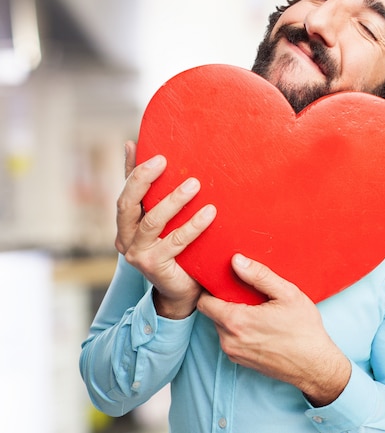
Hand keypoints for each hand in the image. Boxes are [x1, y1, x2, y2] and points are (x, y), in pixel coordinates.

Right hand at [115, 141, 216, 318]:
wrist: (182, 290)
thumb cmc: (174, 247)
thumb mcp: (160, 216)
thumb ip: (147, 186)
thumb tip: (130, 144)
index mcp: (125, 223)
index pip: (125, 193)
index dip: (136, 172)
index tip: (157, 155)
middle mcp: (124, 238)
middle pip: (128, 205)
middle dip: (144, 180)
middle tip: (165, 161)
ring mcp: (137, 254)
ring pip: (153, 222)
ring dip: (174, 201)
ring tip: (195, 184)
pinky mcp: (153, 266)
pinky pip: (175, 242)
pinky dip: (193, 226)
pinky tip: (209, 213)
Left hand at [197, 254, 350, 405]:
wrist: (315, 365)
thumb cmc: (304, 330)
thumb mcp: (287, 294)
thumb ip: (259, 275)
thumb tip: (236, 260)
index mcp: (236, 321)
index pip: (204, 301)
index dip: (212, 288)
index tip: (225, 280)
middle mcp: (229, 340)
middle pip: (213, 312)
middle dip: (226, 300)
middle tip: (248, 292)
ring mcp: (234, 353)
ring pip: (222, 325)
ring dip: (234, 315)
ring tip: (258, 308)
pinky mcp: (241, 361)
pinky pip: (231, 338)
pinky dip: (240, 329)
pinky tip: (261, 324)